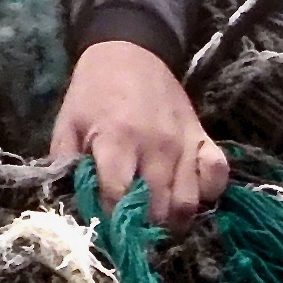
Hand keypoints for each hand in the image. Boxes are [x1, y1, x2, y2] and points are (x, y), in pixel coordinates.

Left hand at [49, 34, 229, 231]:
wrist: (130, 51)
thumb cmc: (93, 92)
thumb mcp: (67, 124)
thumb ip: (64, 164)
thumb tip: (69, 204)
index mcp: (117, 140)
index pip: (118, 198)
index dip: (110, 221)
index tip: (105, 231)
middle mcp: (156, 146)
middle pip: (156, 209)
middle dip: (142, 228)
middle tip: (131, 231)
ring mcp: (184, 143)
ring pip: (187, 202)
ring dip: (171, 220)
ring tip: (156, 222)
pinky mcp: (203, 137)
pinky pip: (217, 175)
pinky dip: (207, 193)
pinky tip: (188, 195)